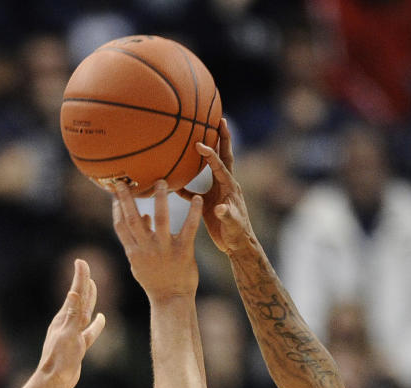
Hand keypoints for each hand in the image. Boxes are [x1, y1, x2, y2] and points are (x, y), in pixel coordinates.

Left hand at [35, 257, 105, 387]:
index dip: (80, 278)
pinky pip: (90, 331)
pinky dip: (96, 324)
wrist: (55, 380)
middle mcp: (68, 323)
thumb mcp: (68, 334)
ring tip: (93, 286)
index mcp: (65, 318)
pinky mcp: (79, 345)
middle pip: (79, 299)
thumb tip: (73, 292)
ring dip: (89, 299)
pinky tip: (101, 319)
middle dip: (83, 283)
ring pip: (84, 312)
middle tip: (84, 267)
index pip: (76, 293)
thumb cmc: (60, 359)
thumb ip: (72, 314)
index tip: (81, 262)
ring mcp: (73, 334)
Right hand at [112, 180, 202, 299]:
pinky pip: (189, 228)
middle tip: (125, 180)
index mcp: (135, 252)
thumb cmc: (156, 280)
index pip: (121, 226)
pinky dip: (193, 213)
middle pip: (133, 219)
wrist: (171, 300)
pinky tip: (197, 198)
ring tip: (161, 181)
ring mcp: (165, 250)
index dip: (117, 208)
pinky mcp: (183, 252)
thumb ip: (139, 241)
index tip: (115, 191)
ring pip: (161, 219)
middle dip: (128, 199)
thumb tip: (144, 216)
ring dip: (160, 199)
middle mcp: (147, 249)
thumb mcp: (141, 264)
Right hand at [179, 119, 252, 254]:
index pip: (220, 165)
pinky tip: (172, 178)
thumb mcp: (232, 226)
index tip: (199, 144)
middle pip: (224, 156)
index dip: (211, 154)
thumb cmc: (237, 236)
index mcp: (230, 188)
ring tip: (198, 134)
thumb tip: (220, 209)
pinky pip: (195, 187)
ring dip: (207, 151)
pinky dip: (186, 181)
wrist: (237, 246)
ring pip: (212, 166)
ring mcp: (218, 191)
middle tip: (219, 118)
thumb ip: (227, 216)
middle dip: (222, 137)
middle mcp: (226, 185)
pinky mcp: (210, 201)